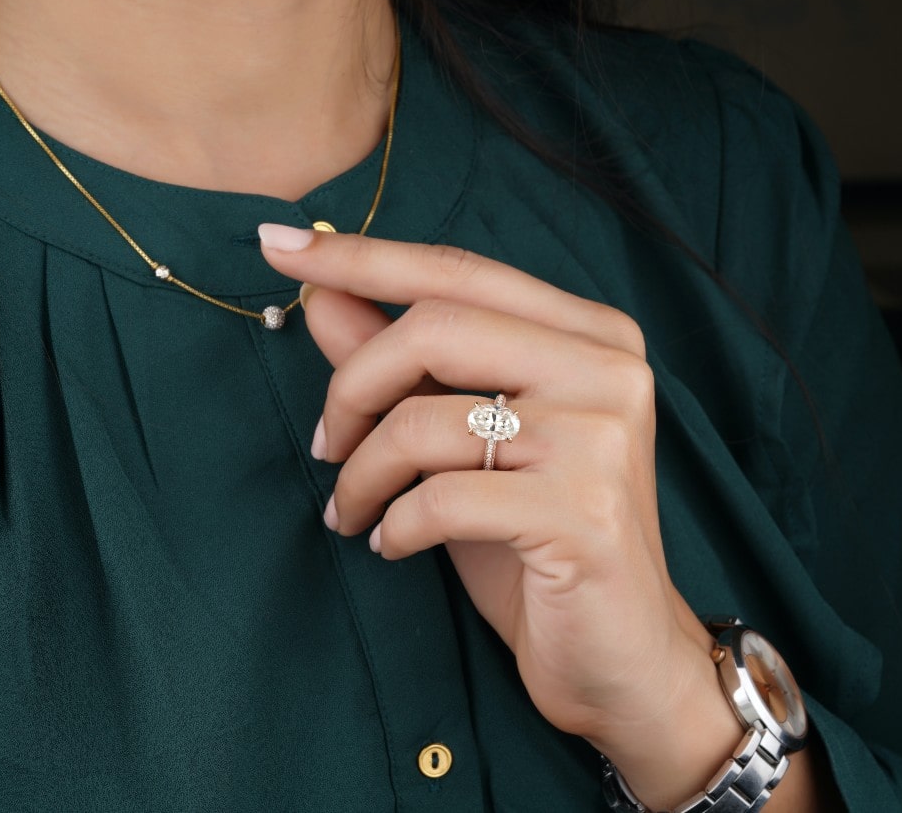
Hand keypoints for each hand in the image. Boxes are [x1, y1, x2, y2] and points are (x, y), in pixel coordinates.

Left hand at [260, 223, 744, 808]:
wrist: (624, 656)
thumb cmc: (541, 544)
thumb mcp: (466, 445)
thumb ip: (405, 365)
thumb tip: (322, 294)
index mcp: (592, 336)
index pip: (461, 272)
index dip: (365, 258)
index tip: (277, 246)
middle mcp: (609, 370)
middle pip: (437, 328)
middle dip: (353, 386)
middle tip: (326, 444)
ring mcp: (601, 439)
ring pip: (426, 420)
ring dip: (362, 473)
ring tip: (354, 511)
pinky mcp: (583, 512)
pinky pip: (441, 498)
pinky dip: (395, 525)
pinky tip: (394, 546)